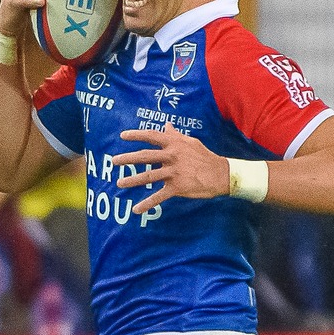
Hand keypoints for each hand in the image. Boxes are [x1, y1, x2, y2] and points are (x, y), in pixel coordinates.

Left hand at [110, 127, 229, 210]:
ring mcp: (173, 172)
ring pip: (148, 176)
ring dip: (132, 180)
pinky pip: (158, 196)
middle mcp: (171, 156)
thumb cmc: (205, 156)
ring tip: (119, 183)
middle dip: (127, 159)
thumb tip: (166, 125)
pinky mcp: (177, 187)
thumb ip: (175, 135)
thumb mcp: (190, 142)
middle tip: (113, 161)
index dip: (136, 135)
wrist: (220, 174)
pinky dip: (147, 204)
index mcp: (173, 144)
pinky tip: (136, 210)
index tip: (122, 136)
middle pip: (144, 156)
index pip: (151, 136)